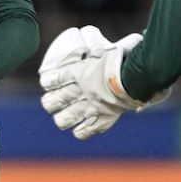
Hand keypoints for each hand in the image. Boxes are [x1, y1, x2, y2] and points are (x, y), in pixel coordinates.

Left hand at [39, 26, 161, 139]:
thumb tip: (100, 50)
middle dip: (50, 103)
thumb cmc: (122, 59)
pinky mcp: (103, 119)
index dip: (49, 82)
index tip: (47, 84)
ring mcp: (91, 106)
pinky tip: (78, 131)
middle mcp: (82, 90)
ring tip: (62, 119)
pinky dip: (81, 132)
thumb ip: (99, 53)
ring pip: (67, 118)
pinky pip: (86, 130)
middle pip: (57, 100)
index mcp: (80, 72)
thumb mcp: (105, 51)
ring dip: (62, 119)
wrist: (133, 76)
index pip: (56, 79)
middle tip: (50, 103)